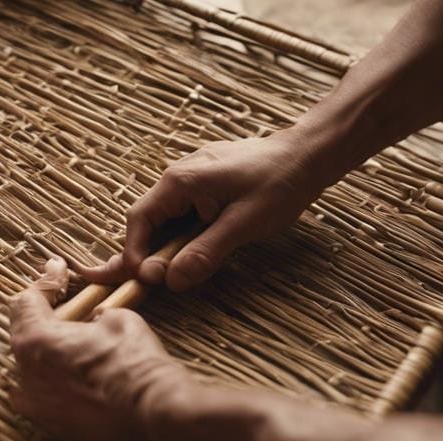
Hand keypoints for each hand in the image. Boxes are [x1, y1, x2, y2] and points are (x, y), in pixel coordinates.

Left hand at [8, 258, 190, 440]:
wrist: (154, 413)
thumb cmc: (136, 363)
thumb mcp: (118, 319)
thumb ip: (93, 316)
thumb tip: (93, 322)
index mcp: (36, 341)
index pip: (26, 302)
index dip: (45, 282)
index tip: (57, 270)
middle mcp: (25, 375)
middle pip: (25, 336)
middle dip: (45, 318)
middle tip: (67, 303)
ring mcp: (35, 406)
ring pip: (31, 370)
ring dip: (48, 354)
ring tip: (74, 345)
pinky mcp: (50, 427)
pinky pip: (44, 397)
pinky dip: (55, 383)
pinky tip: (77, 378)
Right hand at [81, 133, 320, 290]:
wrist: (307, 154)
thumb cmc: (279, 184)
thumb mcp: (243, 224)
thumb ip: (205, 252)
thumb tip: (172, 281)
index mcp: (180, 181)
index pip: (139, 220)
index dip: (134, 253)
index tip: (141, 281)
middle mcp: (178, 175)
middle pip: (147, 221)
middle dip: (144, 253)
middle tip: (137, 284)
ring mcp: (191, 178)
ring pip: (165, 219)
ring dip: (163, 247)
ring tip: (162, 274)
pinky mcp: (204, 185)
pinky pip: (182, 214)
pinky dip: (179, 236)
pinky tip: (186, 253)